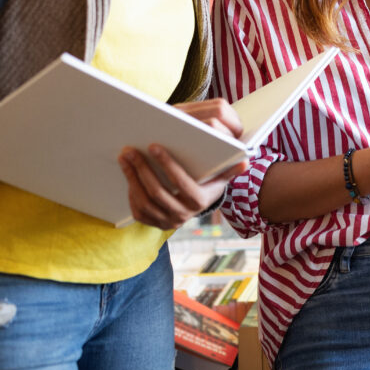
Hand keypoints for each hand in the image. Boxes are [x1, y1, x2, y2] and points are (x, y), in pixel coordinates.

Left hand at [116, 98, 246, 229]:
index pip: (181, 183)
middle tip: (131, 150)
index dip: (167, 165)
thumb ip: (230, 169)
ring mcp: (166, 221)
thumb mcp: (219, 177)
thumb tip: (245, 161)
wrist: (196, 206)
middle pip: (158, 193)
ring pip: (144, 201)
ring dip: (132, 177)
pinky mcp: (153, 223)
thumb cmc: (207, 184)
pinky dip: (130, 190)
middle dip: (142, 169)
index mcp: (200, 201)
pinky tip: (127, 172)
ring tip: (125, 157)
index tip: (154, 146)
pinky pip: (137, 209)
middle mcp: (183, 215)